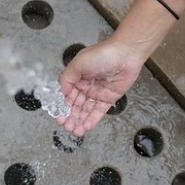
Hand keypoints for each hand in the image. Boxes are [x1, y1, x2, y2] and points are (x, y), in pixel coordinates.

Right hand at [57, 0, 184, 136]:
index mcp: (77, 77)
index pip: (66, 95)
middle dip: (70, 117)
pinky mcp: (109, 98)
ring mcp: (98, 93)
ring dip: (80, 121)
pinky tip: (85, 126)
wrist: (125, 54)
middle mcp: (86, 85)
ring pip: (86, 110)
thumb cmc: (103, 54)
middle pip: (76, 105)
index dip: (62, 107)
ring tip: (75, 131)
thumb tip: (61, 92)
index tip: (58, 116)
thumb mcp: (78, 63)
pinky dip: (92, 119)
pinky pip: (99, 111)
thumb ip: (66, 78)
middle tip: (66, 127)